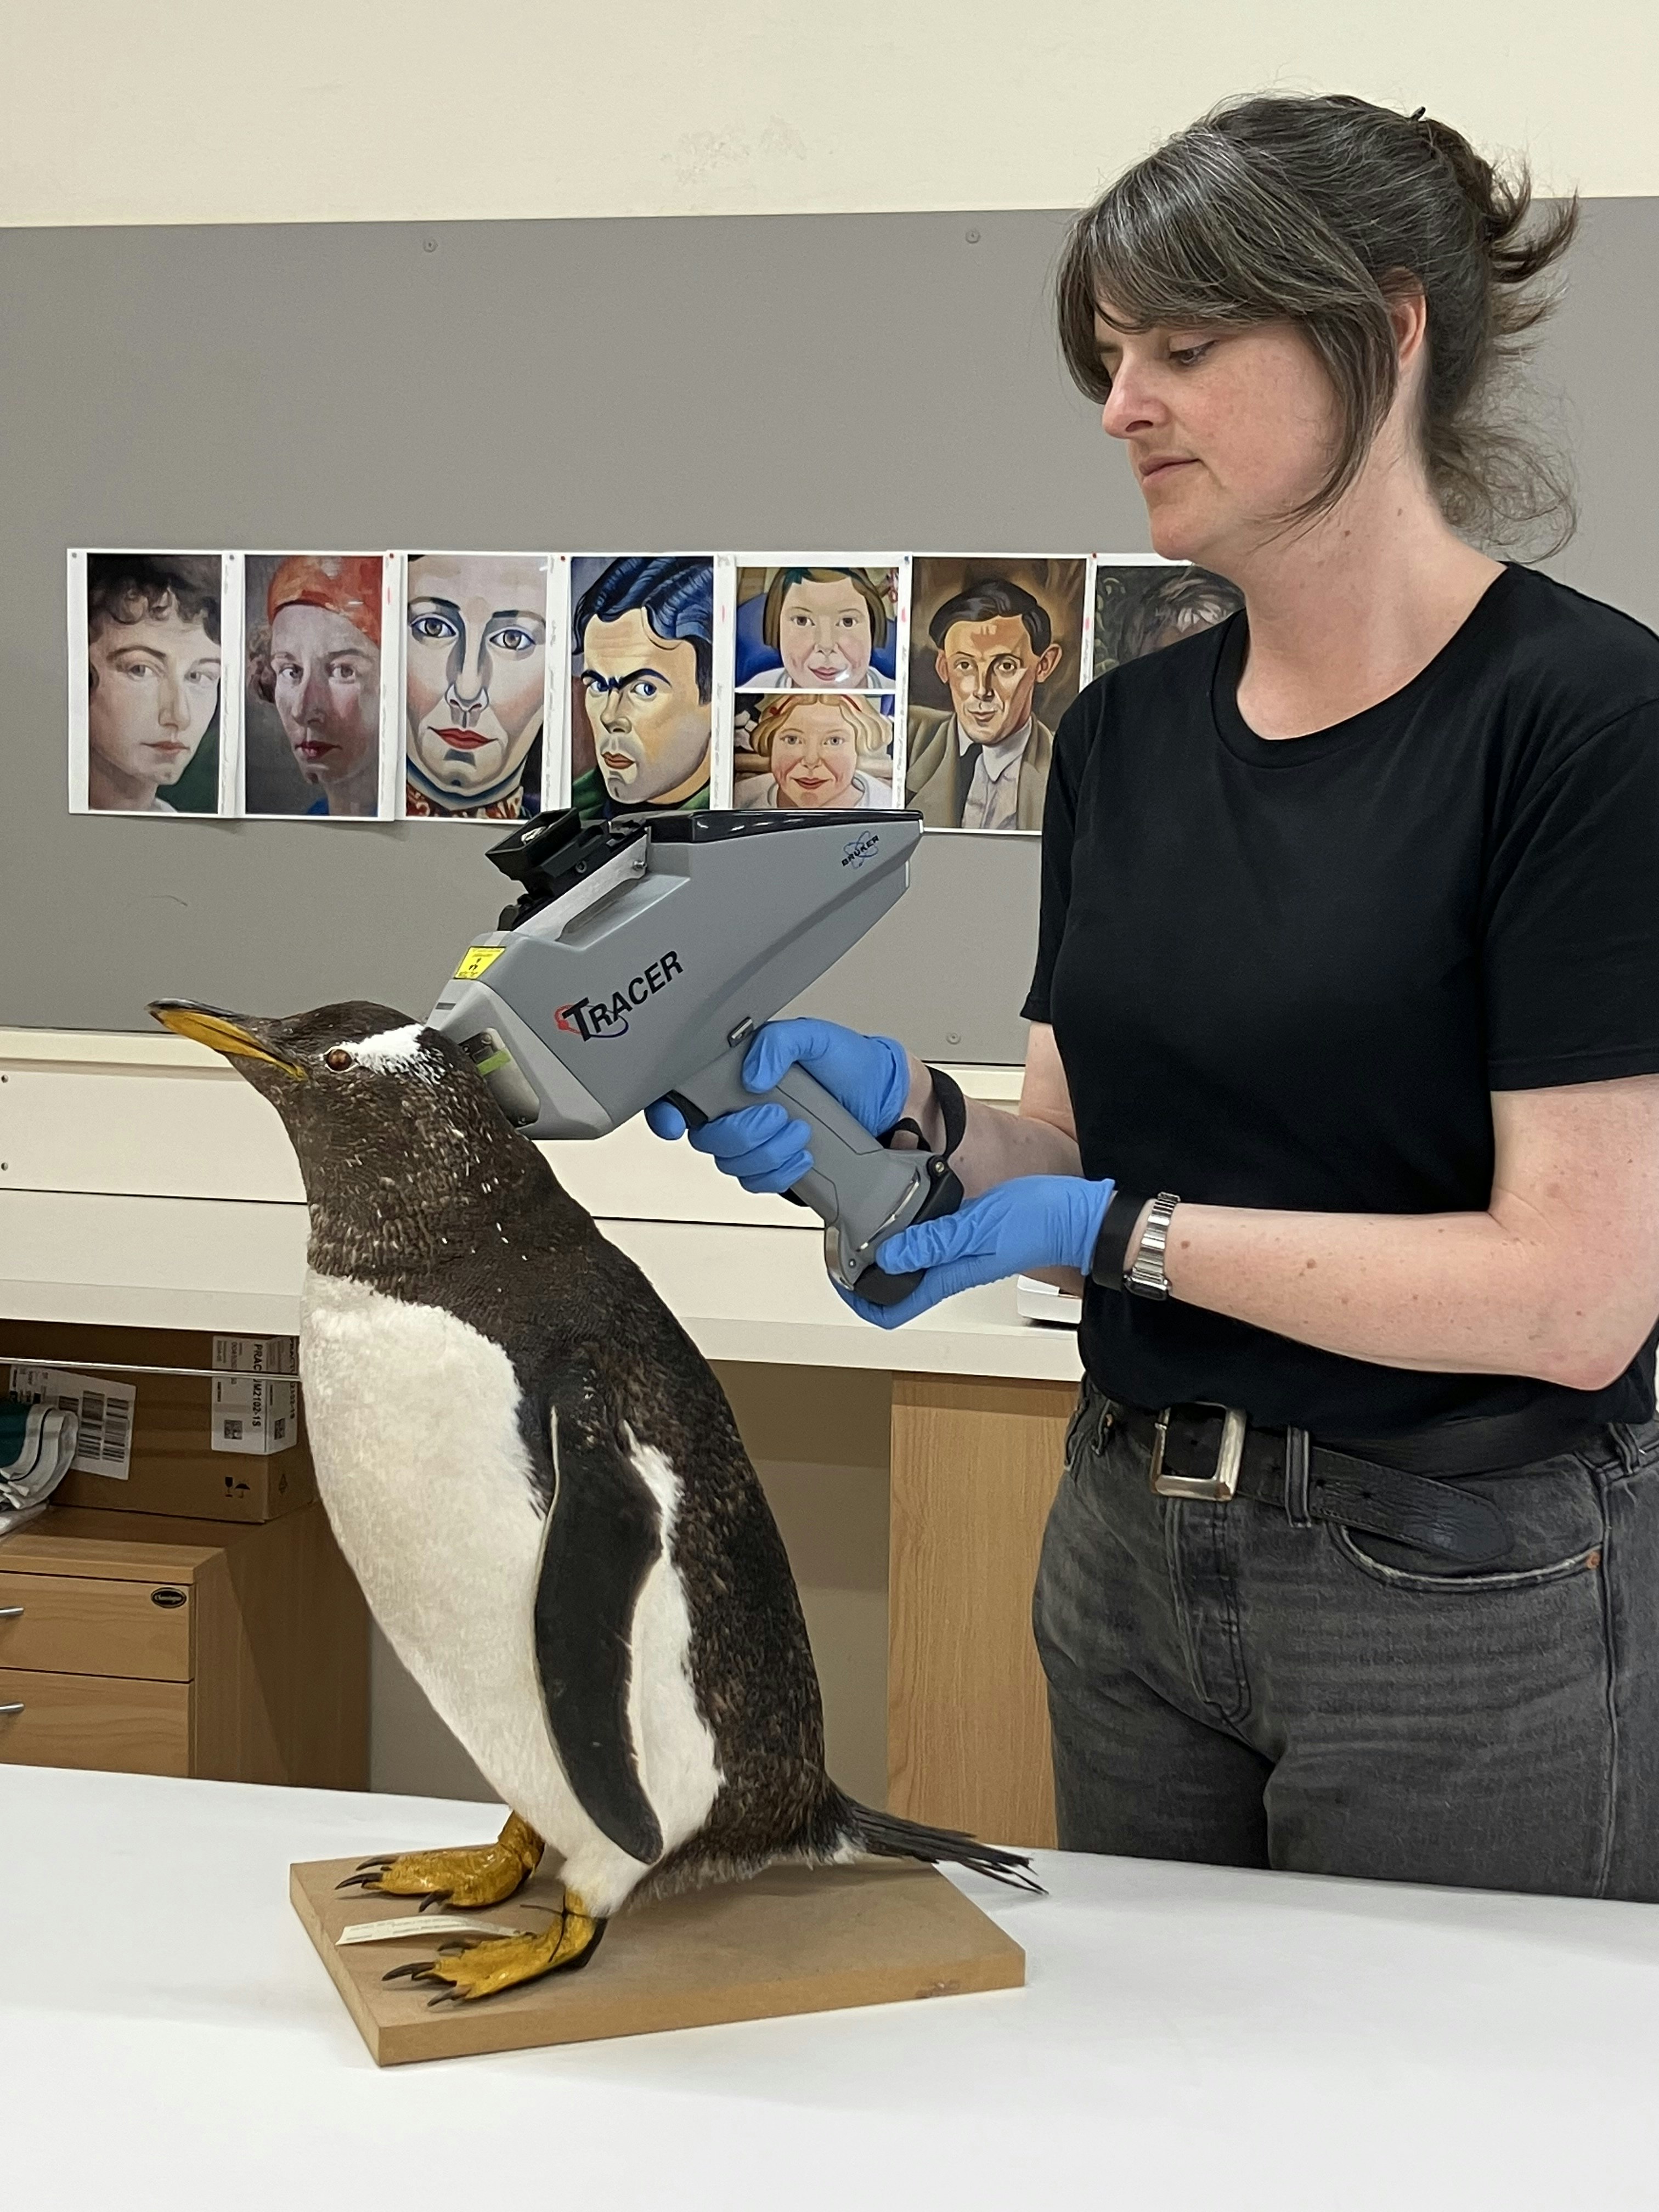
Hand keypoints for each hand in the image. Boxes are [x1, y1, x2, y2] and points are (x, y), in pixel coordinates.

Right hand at [642, 1018, 910, 1195]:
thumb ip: (779, 1042)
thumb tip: (752, 1071)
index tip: (675, 1120)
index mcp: (737, 1071)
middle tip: (777, 1116)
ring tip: (800, 1131)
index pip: (681, 1094)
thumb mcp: (815, 1037)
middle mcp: (740, 1106)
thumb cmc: (850, 1064)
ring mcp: (757, 1138)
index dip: (665, 1111)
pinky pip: (758, 1182)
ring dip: (766, 1152)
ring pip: (731, 1163)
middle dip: (741, 1133)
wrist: (886, 1100)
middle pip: (706, 1138)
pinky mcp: (777, 1164)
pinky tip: (802, 1155)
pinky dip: (780, 1172)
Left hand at [840, 1174, 1115, 1328]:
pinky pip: (932, 1237)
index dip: (861, 1303)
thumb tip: (889, 1255)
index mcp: (950, 1275)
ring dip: (887, 1247)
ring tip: (865, 1222)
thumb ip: (934, 1241)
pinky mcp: (970, 1233)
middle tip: (842, 1244)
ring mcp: (961, 1252)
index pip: (894, 1309)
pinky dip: (912, 1226)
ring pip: (912, 1260)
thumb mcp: (978, 1227)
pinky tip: (907, 1204)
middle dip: (865, 1270)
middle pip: (896, 1284)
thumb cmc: (1040, 1223)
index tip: (841, 1282)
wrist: (1078, 1215)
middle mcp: (951, 1269)